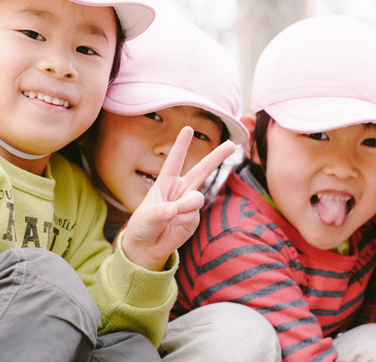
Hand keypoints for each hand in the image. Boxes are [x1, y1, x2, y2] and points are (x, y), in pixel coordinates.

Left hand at [121, 126, 235, 270]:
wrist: (147, 246)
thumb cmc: (143, 225)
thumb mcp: (146, 215)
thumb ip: (161, 210)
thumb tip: (176, 209)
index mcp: (165, 182)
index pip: (175, 160)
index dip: (181, 144)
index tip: (189, 129)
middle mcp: (180, 189)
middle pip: (202, 169)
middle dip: (217, 157)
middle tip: (232, 144)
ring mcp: (189, 204)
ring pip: (197, 197)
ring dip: (185, 206)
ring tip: (171, 215)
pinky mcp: (193, 218)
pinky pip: (193, 215)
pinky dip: (182, 220)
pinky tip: (173, 225)